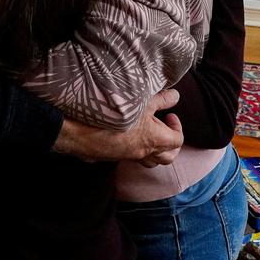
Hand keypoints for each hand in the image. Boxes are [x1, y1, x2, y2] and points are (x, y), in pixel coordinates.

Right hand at [52, 89, 183, 164]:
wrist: (81, 131)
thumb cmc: (114, 114)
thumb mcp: (141, 101)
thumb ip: (161, 99)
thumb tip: (175, 96)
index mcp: (154, 140)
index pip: (177, 140)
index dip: (177, 127)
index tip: (169, 115)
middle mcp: (143, 152)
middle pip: (168, 158)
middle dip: (171, 145)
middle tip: (165, 129)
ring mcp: (129, 157)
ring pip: (151, 162)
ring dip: (155, 151)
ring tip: (150, 134)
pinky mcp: (115, 157)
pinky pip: (133, 158)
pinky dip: (138, 150)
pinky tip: (129, 135)